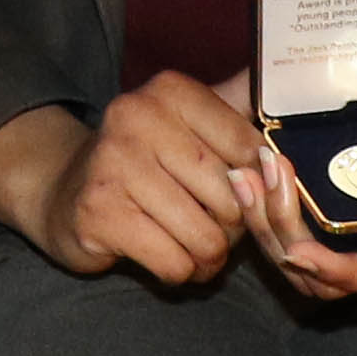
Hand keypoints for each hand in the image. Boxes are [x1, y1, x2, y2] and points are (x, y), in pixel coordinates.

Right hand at [0, 74, 262, 285]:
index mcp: (171, 91)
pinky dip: (178, 272)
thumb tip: (293, 82)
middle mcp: (138, 116)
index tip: (233, 188)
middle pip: (232, 199)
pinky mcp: (98, 212)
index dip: (254, 184)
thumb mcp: (189, 124)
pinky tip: (162, 256)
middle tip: (206, 222)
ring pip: (206, 238)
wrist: (63, 191)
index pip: (250, 149)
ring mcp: (113, 164)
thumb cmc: (145, 162)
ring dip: (206, 257)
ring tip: (187, 244)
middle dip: (230, 228)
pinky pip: (174, 264)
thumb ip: (240, 108)